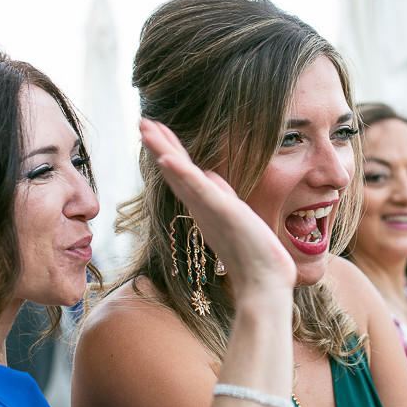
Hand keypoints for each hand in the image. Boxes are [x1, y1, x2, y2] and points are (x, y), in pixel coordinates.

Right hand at [139, 118, 295, 296]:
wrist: (264, 285)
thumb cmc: (255, 256)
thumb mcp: (238, 216)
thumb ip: (223, 195)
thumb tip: (212, 175)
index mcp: (205, 207)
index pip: (184, 173)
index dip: (170, 150)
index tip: (156, 129)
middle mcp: (202, 208)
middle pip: (175, 170)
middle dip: (159, 144)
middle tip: (142, 121)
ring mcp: (210, 210)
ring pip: (181, 175)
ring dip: (163, 150)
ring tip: (146, 129)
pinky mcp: (222, 212)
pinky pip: (198, 189)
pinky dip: (181, 173)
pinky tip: (167, 157)